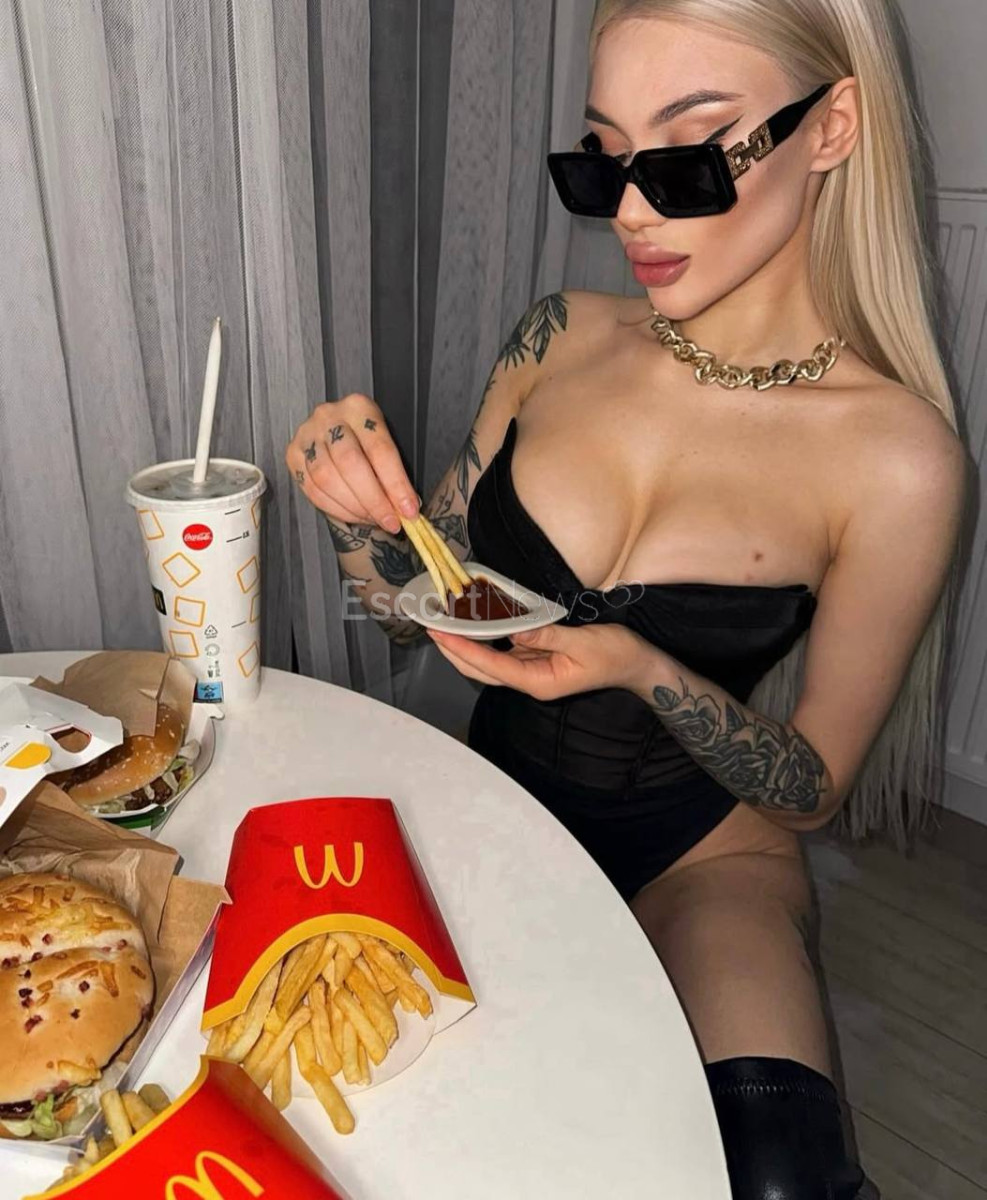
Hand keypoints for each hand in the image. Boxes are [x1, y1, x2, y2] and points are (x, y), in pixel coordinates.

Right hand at [285, 395, 417, 532]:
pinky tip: (353, 515)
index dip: (396, 484)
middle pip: (350, 464)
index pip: (380, 450)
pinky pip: (312, 489)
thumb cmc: (367, 440)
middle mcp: (328, 416)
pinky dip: (335, 509)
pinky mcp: (292, 454)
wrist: (336, 429)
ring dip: (353, 508)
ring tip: (372, 519)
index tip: (408, 510)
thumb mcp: (385, 444)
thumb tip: (405, 510)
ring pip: (327, 479)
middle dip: (373, 500)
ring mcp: (306, 435)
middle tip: (390, 522)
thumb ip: (394, 473)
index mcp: (359, 408)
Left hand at [427, 621, 657, 701]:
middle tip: (431, 626)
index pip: (492, 666)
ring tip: (444, 626)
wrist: (636, 664)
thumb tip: (514, 629)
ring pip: (490, 663)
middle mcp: (531, 681)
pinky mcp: (538, 660)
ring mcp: (533, 672)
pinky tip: (475, 625)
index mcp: (539, 682)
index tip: (441, 633)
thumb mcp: (582, 641)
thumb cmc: (614, 654)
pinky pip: (504, 652)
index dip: (464, 649)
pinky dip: (487, 639)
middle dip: (455, 650)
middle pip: (482, 670)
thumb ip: (546, 635)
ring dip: (466, 646)